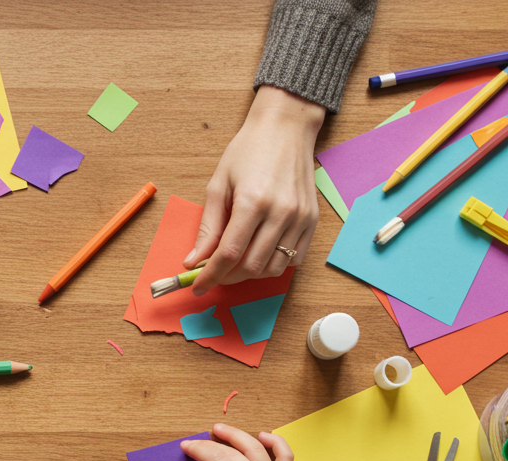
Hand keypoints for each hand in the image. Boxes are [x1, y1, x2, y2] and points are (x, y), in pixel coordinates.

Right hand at [177, 424, 305, 460]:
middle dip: (209, 444)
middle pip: (230, 451)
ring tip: (220, 429)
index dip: (198, 449)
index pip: (214, 458)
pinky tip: (263, 436)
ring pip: (254, 447)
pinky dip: (275, 442)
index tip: (185, 447)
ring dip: (236, 434)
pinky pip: (284, 456)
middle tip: (195, 443)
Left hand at [185, 86, 324, 292]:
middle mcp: (280, 213)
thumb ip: (208, 226)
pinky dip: (274, 264)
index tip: (197, 286)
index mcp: (252, 202)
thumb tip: (194, 260)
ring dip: (250, 273)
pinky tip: (260, 252)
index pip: (228, 254)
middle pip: (251, 266)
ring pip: (273, 268)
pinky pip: (294, 259)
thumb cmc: (248, 151)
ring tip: (235, 262)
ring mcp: (300, 218)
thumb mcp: (218, 184)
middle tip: (214, 272)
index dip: (210, 276)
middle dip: (228, 276)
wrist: (286, 127)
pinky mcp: (312, 220)